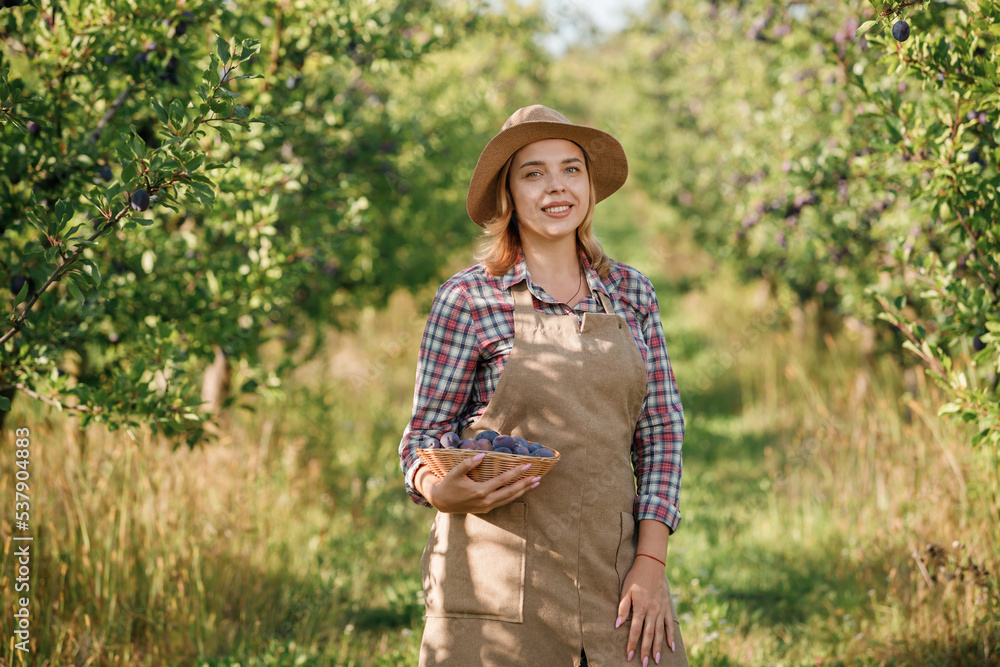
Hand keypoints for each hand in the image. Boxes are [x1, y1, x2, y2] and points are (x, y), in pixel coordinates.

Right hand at [414, 455, 540, 513]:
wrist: (442, 502)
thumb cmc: (449, 484)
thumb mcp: (455, 472)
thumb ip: (468, 463)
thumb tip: (482, 455)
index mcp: (480, 491)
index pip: (503, 480)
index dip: (516, 472)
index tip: (527, 465)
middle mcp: (486, 501)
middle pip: (511, 492)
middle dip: (525, 484)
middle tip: (538, 477)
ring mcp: (487, 507)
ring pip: (509, 499)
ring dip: (522, 491)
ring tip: (534, 484)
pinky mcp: (486, 510)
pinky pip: (503, 502)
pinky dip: (513, 496)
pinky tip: (520, 491)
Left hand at [616, 555, 675, 665]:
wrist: (652, 565)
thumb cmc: (636, 577)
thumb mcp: (625, 590)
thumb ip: (623, 608)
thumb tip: (617, 624)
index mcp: (641, 607)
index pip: (635, 630)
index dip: (631, 644)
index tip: (629, 656)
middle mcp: (652, 611)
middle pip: (649, 635)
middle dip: (646, 650)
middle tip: (644, 664)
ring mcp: (661, 610)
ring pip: (660, 632)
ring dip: (658, 647)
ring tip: (657, 660)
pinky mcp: (667, 607)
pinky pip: (669, 624)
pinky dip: (671, 636)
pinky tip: (671, 647)